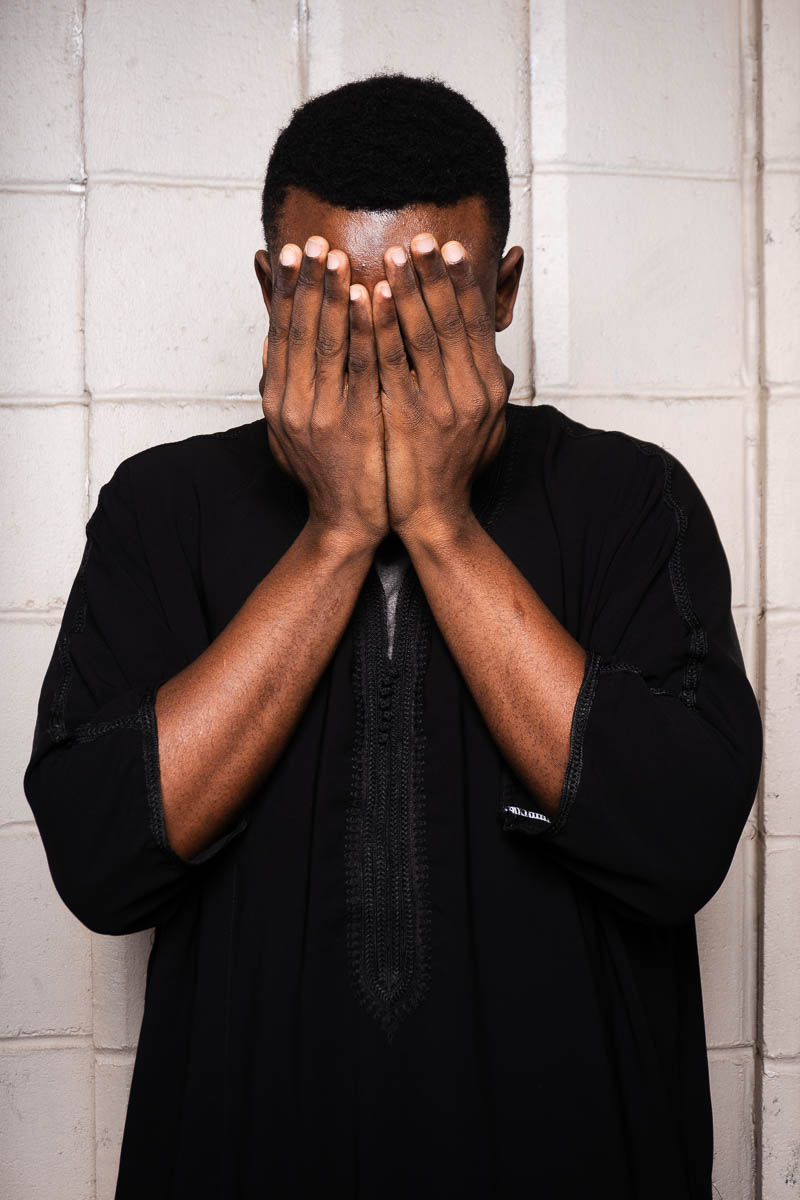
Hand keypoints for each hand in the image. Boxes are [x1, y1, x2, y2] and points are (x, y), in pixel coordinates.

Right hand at [260, 236, 388, 551]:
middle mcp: (294, 404)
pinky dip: (365, 328)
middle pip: (299, 331)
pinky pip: (362, 366)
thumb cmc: (327, 472)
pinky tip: (369, 297)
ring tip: (338, 256)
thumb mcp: (292, 427)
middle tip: (315, 241)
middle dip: (308, 283)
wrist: (346, 522)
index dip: (286, 291)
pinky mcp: (357, 423)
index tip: (292, 253)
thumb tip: (272, 338)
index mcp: (279, 400)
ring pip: (327, 342)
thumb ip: (284, 382)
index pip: (281, 333)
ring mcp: (324, 414)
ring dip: (333, 295)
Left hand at [371, 233, 512, 541]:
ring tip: (392, 255)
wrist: (432, 516)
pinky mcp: (404, 418)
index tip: (450, 248)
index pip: (477, 322)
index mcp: (489, 387)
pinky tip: (365, 298)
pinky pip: (388, 362)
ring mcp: (438, 405)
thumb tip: (490, 352)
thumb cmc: (451, 467)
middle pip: (451, 319)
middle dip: (434, 275)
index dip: (463, 282)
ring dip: (407, 290)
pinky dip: (377, 327)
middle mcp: (470, 392)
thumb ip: (482, 384)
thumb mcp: (484, 424)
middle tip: (420, 237)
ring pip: (422, 334)